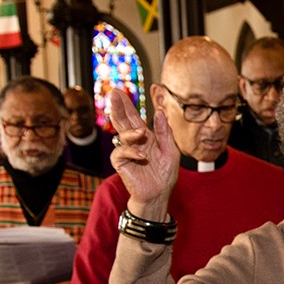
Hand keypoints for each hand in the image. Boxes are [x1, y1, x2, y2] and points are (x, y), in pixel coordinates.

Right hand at [108, 88, 177, 219]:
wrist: (160, 193)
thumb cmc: (165, 173)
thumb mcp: (171, 150)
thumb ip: (164, 132)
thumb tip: (159, 112)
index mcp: (145, 136)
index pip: (133, 117)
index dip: (126, 104)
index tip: (119, 90)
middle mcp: (133, 141)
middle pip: (123, 121)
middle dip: (118, 107)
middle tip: (113, 93)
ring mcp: (126, 151)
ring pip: (120, 134)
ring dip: (131, 131)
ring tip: (141, 132)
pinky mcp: (121, 163)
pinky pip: (121, 153)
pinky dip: (131, 152)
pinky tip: (142, 156)